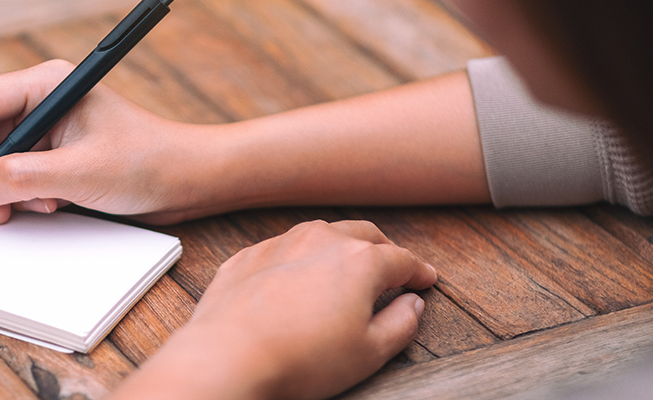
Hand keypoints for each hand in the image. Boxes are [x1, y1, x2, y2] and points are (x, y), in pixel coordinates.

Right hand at [0, 60, 222, 224]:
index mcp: (48, 85)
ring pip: (0, 160)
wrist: (188, 181)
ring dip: (12, 190)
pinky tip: (54, 205)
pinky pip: (21, 176)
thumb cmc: (148, 162)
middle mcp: (45, 102)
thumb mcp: (80, 174)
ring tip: (42, 205)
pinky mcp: (57, 156)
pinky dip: (28, 197)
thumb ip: (22, 179)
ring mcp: (50, 130)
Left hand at [111, 220, 437, 398]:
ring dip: (338, 248)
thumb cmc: (300, 359)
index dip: (418, 271)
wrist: (228, 357)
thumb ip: (400, 324)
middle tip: (392, 269)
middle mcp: (320, 240)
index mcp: (359, 261)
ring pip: (319, 235)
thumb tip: (412, 305)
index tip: (425, 279)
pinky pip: (281, 250)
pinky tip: (297, 279)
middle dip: (382, 250)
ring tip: (345, 269)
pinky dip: (297, 260)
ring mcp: (279, 245)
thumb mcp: (369, 352)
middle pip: (363, 236)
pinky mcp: (246, 258)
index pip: (401, 259)